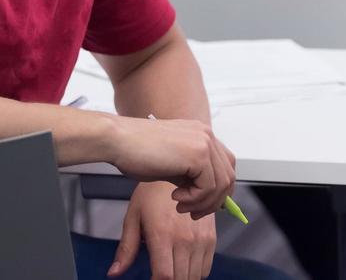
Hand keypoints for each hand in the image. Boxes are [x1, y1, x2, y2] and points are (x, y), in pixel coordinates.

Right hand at [109, 117, 235, 217]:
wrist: (117, 140)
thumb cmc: (136, 152)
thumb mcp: (172, 164)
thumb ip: (192, 174)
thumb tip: (209, 194)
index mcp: (200, 133)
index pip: (226, 165)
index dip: (219, 190)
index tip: (204, 205)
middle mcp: (205, 134)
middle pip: (228, 177)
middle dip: (213, 201)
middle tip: (193, 212)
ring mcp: (203, 142)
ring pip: (221, 185)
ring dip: (202, 203)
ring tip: (181, 205)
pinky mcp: (197, 154)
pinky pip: (208, 187)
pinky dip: (194, 199)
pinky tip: (174, 197)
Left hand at [109, 181, 216, 279]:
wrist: (178, 171)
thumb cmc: (151, 192)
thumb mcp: (133, 217)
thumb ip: (126, 248)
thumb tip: (113, 272)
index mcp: (162, 234)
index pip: (164, 276)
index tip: (150, 279)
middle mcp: (184, 239)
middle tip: (158, 273)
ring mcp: (200, 239)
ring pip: (194, 277)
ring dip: (182, 277)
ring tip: (169, 267)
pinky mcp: (211, 237)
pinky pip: (206, 268)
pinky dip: (195, 272)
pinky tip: (182, 262)